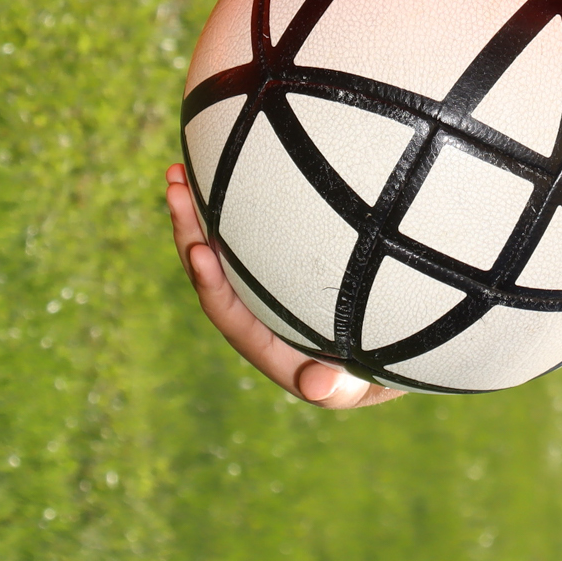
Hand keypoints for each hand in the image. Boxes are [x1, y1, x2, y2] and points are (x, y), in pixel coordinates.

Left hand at [164, 163, 403, 410]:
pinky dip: (222, 209)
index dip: (211, 284)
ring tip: (178, 171)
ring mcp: (258, 289)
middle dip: (189, 232)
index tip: (199, 251)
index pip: (229, 315)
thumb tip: (315, 389)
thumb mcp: (362, 383)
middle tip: (175, 186)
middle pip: (210, 275)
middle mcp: (253, 317)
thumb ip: (340, 388)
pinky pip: (238, 239)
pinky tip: (214, 171)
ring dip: (195, 213)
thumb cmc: (376, 368)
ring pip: (217, 251)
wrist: (387, 353)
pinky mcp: (269, 267)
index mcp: (266, 346)